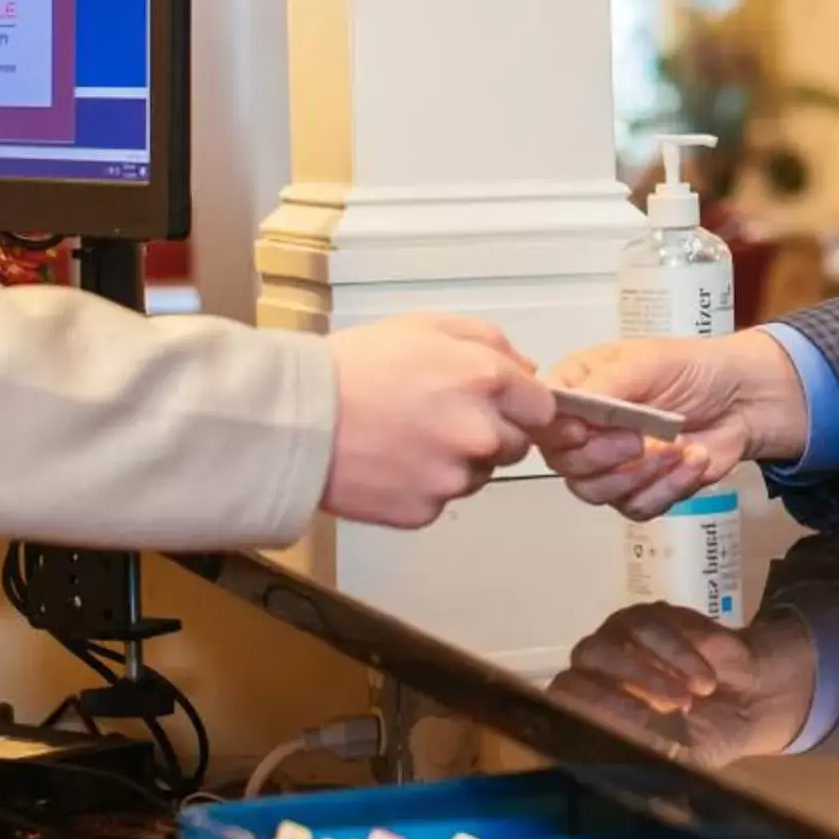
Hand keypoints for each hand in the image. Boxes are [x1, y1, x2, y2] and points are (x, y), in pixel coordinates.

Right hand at [321, 314, 554, 528]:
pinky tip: (393, 464)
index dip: (520, 405)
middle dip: (492, 433)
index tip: (497, 404)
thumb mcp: (426, 327)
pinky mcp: (424, 511)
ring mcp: (453, 477)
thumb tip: (527, 371)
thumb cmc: (357, 365)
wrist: (296, 419)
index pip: (542, 407)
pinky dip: (425, 487)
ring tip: (410, 440)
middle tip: (442, 419)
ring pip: (480, 475)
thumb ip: (489, 343)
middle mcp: (480, 432)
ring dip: (460, 462)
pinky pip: (442, 500)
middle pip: (516, 445)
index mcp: (486, 379)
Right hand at [536, 330, 809, 519]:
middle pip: (564, 463)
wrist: (746, 399)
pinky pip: (636, 507)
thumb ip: (608, 382)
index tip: (586, 431)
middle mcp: (587, 429)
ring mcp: (612, 464)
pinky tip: (694, 461)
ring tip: (678, 449)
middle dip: (604, 457)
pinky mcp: (641, 490)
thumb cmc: (696, 369)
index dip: (558, 431)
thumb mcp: (651, 361)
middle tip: (640, 440)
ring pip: (596, 492)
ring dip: (640, 475)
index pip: (543, 418)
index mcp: (580, 387)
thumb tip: (569, 404)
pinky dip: (668, 488)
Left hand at [552, 604, 818, 768]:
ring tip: (697, 695)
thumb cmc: (702, 735)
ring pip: (618, 639)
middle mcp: (595, 669)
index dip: (588, 706)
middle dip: (632, 685)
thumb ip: (643, 740)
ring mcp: (620, 637)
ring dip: (659, 671)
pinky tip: (704, 679)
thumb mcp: (676, 752)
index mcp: (590, 709)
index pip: (563, 698)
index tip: (629, 723)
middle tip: (676, 706)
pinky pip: (654, 624)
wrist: (747, 699)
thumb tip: (615, 730)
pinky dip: (681, 654)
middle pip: (586, 660)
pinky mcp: (652, 614)